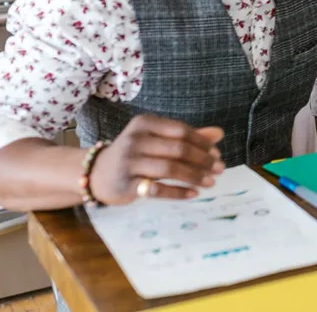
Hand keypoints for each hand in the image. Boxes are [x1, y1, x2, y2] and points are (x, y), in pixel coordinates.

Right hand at [89, 115, 224, 204]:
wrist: (97, 173)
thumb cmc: (134, 154)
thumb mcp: (157, 140)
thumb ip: (187, 136)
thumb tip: (219, 134)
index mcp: (145, 123)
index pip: (181, 131)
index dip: (202, 142)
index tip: (217, 154)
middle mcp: (135, 139)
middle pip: (178, 149)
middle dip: (202, 160)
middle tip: (219, 169)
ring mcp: (129, 162)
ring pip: (169, 168)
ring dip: (194, 176)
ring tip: (211, 182)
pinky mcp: (126, 184)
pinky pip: (157, 188)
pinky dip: (178, 192)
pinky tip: (193, 194)